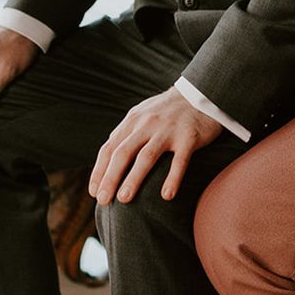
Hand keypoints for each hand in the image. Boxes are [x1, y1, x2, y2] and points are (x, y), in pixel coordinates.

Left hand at [89, 87, 221, 205]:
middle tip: (103, 201)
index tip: (94, 192)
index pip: (110, 147)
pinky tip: (166, 196)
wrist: (199, 94)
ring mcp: (168, 130)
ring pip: (146, 156)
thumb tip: (106, 158)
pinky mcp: (189, 137)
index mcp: (133, 121)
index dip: (99, 171)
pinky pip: (179, 160)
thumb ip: (126, 133)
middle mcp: (147, 124)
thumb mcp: (142, 115)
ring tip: (124, 199)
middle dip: (110, 178)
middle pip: (123, 152)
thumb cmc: (166, 111)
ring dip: (133, 178)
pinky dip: (172, 178)